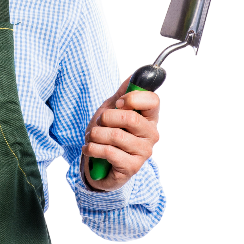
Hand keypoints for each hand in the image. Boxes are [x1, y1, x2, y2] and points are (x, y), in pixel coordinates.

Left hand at [81, 77, 160, 191]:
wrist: (98, 163)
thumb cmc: (107, 133)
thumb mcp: (112, 109)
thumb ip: (123, 93)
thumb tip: (135, 75)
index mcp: (150, 117)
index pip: (153, 100)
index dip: (132, 98)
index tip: (117, 103)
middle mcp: (151, 134)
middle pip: (131, 117)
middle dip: (106, 118)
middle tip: (99, 124)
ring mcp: (143, 152)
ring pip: (116, 135)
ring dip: (95, 135)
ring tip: (92, 138)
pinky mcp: (132, 167)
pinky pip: (108, 151)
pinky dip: (92, 148)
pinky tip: (89, 149)